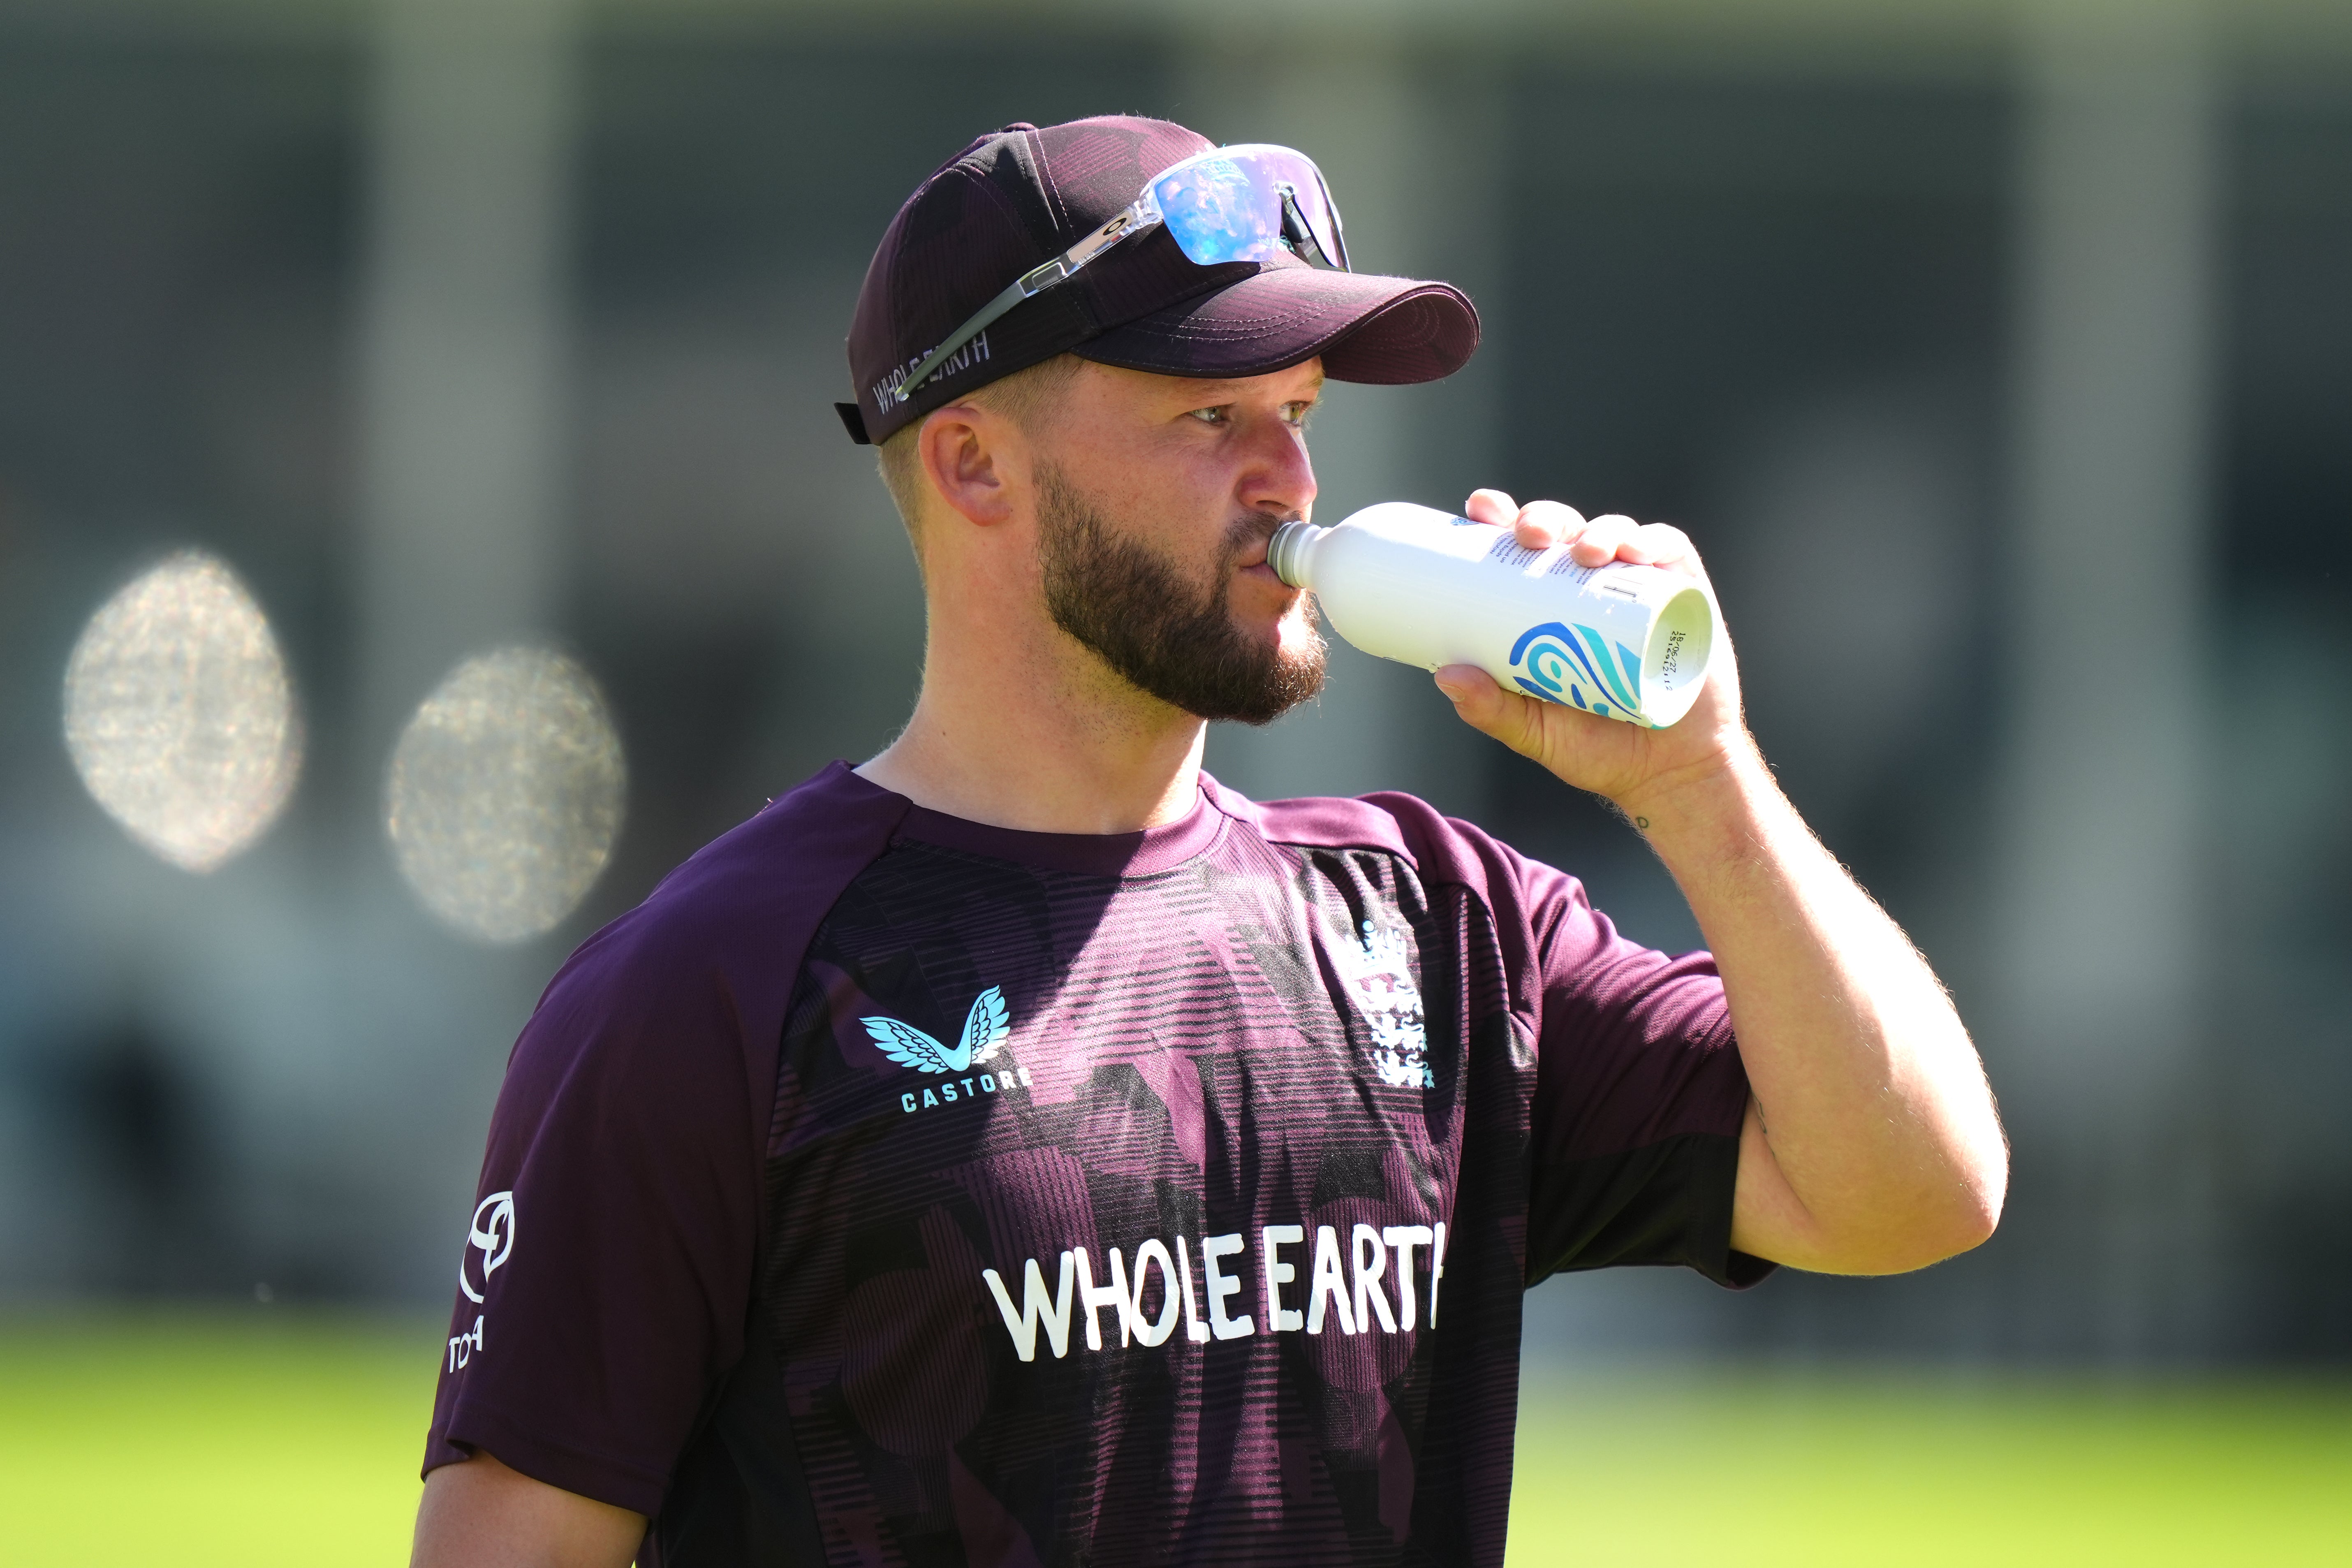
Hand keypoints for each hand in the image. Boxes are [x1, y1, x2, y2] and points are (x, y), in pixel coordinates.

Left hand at [1433, 489, 1754, 816]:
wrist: (1668, 771)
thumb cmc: (1595, 747)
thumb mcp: (1534, 731)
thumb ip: (1492, 709)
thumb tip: (1445, 675)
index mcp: (1546, 602)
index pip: (1518, 547)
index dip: (1499, 518)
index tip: (1480, 510)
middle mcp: (1589, 585)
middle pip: (1562, 529)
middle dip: (1543, 518)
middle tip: (1529, 536)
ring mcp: (1638, 585)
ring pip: (1614, 533)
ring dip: (1598, 529)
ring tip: (1585, 552)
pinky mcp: (1683, 592)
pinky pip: (1669, 551)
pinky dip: (1653, 542)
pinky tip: (1637, 553)